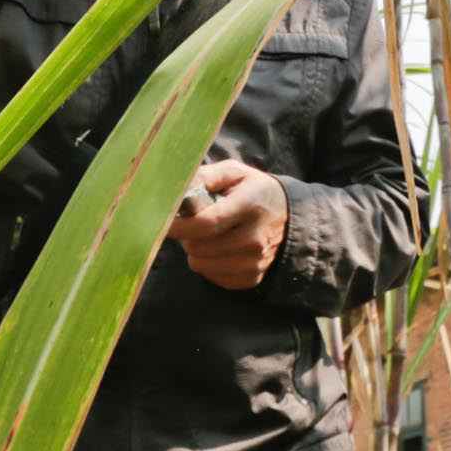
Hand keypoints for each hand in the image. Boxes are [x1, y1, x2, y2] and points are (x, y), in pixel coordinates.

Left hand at [166, 157, 287, 289]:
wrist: (289, 216)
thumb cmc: (252, 190)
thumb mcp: (234, 172)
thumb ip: (205, 177)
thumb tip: (177, 190)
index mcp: (249, 205)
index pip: (206, 223)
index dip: (178, 226)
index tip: (161, 223)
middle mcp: (255, 237)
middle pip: (200, 247)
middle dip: (187, 237)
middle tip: (193, 224)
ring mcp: (255, 261)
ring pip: (202, 265)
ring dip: (196, 251)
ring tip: (207, 236)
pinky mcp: (253, 278)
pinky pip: (213, 278)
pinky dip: (209, 265)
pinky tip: (219, 250)